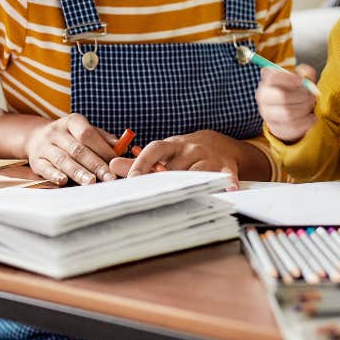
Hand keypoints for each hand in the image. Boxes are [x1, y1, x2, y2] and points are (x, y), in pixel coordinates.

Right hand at [21, 113, 118, 185]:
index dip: (103, 149)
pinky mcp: (36, 160)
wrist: (36, 136)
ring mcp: (45, 146)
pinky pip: (45, 168)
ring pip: (63, 160)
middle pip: (77, 149)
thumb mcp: (85, 131)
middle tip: (108, 178)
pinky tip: (64, 181)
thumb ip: (103, 139)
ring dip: (78, 172)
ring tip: (91, 182)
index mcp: (72, 121)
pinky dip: (54, 175)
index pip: (88, 134)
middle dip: (95, 165)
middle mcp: (57, 132)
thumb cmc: (70, 137)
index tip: (116, 164)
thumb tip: (123, 148)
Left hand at [109, 130, 244, 188]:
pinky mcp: (225, 168)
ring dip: (192, 184)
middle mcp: (190, 150)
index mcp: (173, 146)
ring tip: (185, 195)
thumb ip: (140, 162)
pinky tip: (228, 189)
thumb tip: (111, 165)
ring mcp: (209, 158)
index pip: (155, 149)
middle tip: (150, 196)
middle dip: (164, 181)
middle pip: (176, 167)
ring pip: (198, 173)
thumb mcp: (164, 153)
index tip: (132, 178)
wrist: (218, 143)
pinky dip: (228, 182)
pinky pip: (227, 176)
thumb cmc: (184, 153)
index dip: (142, 162)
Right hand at [255, 63, 318, 143]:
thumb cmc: (294, 91)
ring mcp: (267, 114)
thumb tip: (307, 73)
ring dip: (305, 109)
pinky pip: (294, 126)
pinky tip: (311, 117)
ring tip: (310, 106)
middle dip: (302, 96)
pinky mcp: (276, 128)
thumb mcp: (299, 79)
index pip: (273, 77)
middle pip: (282, 97)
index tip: (300, 81)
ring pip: (289, 113)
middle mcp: (264, 97)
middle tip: (309, 95)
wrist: (289, 113)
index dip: (288, 78)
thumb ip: (305, 73)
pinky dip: (307, 121)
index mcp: (268, 81)